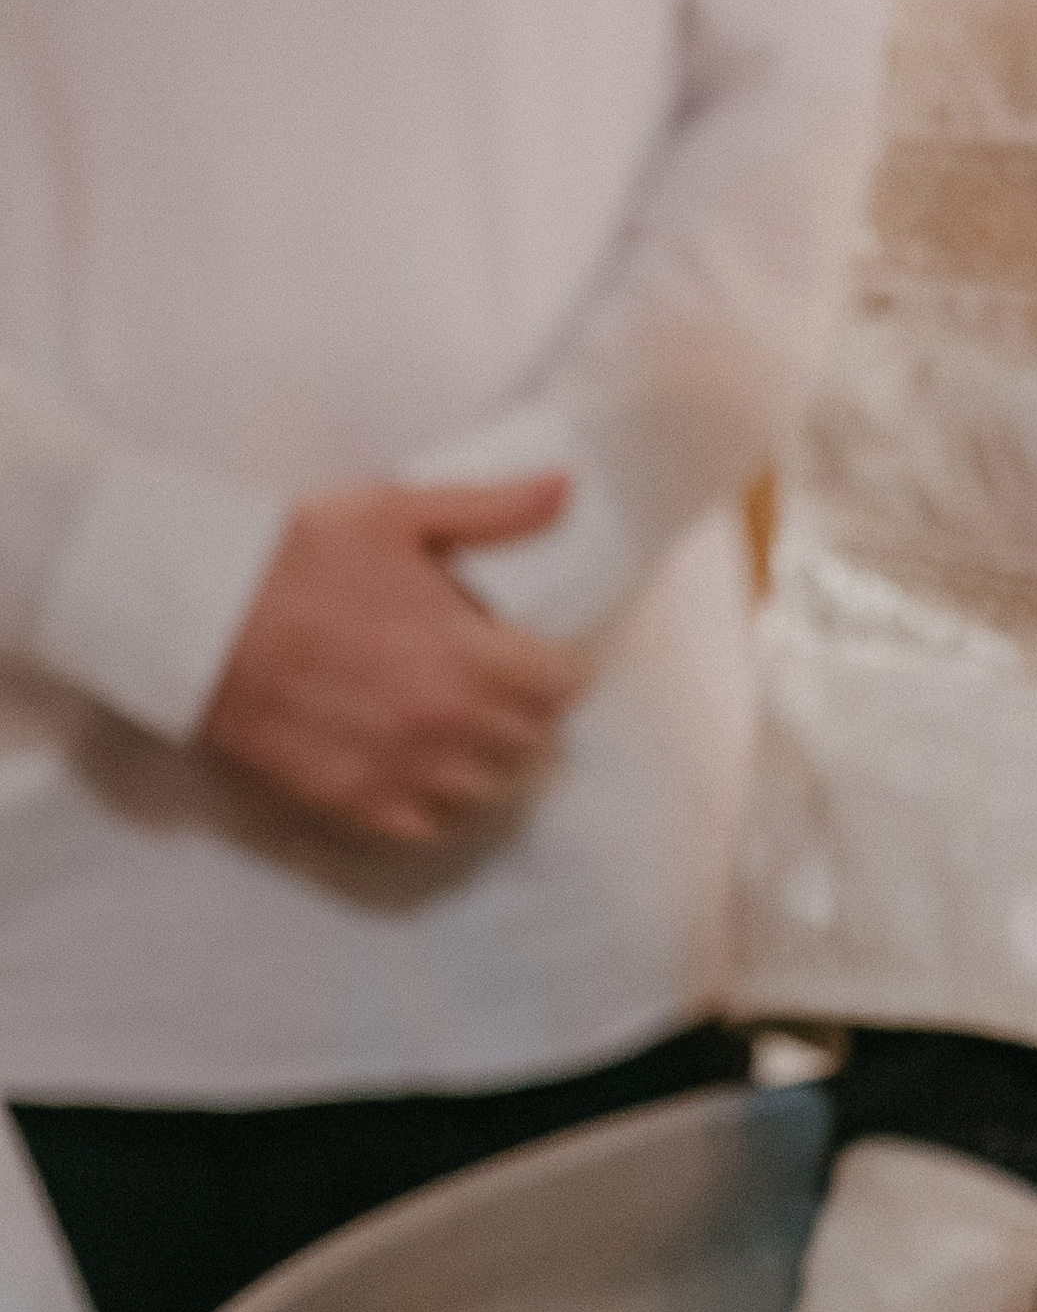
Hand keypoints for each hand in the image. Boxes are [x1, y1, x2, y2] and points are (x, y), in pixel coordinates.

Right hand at [197, 475, 588, 841]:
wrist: (196, 613)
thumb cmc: (293, 555)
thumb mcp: (395, 513)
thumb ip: (490, 511)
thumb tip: (563, 488)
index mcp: (467, 656)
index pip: (562, 686)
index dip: (565, 668)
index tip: (551, 655)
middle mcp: (445, 724)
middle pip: (531, 740)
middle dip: (532, 710)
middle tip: (510, 684)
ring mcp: (400, 770)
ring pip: (488, 788)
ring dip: (491, 758)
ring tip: (469, 724)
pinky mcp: (353, 800)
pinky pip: (428, 823)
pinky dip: (437, 800)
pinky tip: (422, 766)